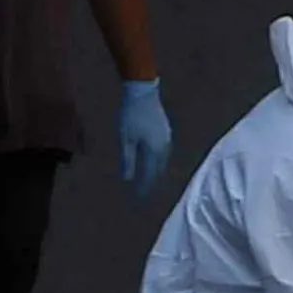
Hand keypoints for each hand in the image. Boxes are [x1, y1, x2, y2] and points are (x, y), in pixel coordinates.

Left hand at [116, 80, 172, 194]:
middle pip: (159, 171)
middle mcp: (164, 148)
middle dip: (151, 182)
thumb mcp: (125, 139)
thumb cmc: (131, 115)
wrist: (143, 93)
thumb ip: (127, 160)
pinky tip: (151, 161)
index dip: (144, 188)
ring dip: (155, 171)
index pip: (150, 175)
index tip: (138, 199)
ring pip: (162, 162)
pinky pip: (163, 153)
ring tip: (147, 179)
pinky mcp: (166, 133)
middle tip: (143, 192)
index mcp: (154, 151)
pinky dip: (157, 161)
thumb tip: (128, 179)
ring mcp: (167, 140)